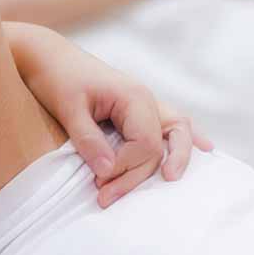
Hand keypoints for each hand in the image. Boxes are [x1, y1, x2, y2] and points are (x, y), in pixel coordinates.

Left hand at [9, 23, 214, 206]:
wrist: (48, 56)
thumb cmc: (56, 78)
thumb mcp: (68, 109)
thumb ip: (88, 140)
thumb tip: (107, 171)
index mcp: (135, 97)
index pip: (145, 143)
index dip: (124, 166)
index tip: (96, 178)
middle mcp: (148, 100)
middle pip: (158, 147)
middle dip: (135, 176)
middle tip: (104, 198)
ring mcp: (146, 103)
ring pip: (172, 136)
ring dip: (163, 163)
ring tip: (167, 182)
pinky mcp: (137, 109)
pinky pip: (169, 125)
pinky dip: (183, 138)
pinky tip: (205, 148)